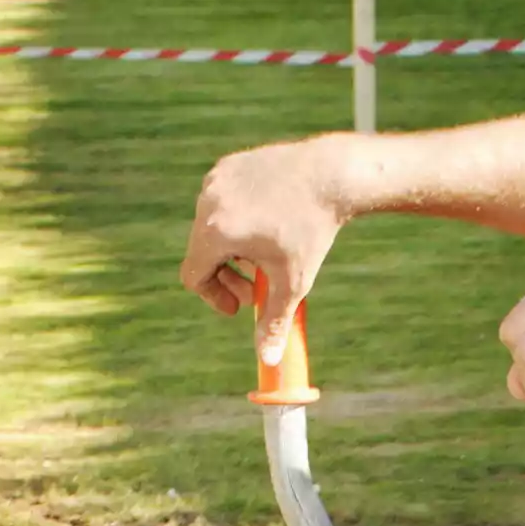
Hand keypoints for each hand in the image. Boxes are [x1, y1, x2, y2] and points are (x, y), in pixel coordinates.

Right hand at [179, 138, 355, 358]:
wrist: (331, 176)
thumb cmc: (312, 231)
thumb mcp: (292, 282)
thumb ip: (272, 320)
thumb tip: (267, 360)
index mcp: (216, 232)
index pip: (194, 276)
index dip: (213, 297)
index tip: (239, 306)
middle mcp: (209, 202)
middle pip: (201, 252)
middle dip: (226, 276)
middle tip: (255, 287)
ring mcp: (217, 179)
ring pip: (211, 228)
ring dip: (231, 250)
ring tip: (264, 254)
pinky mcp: (229, 165)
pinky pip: (222, 203)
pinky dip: (237, 221)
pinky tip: (267, 224)